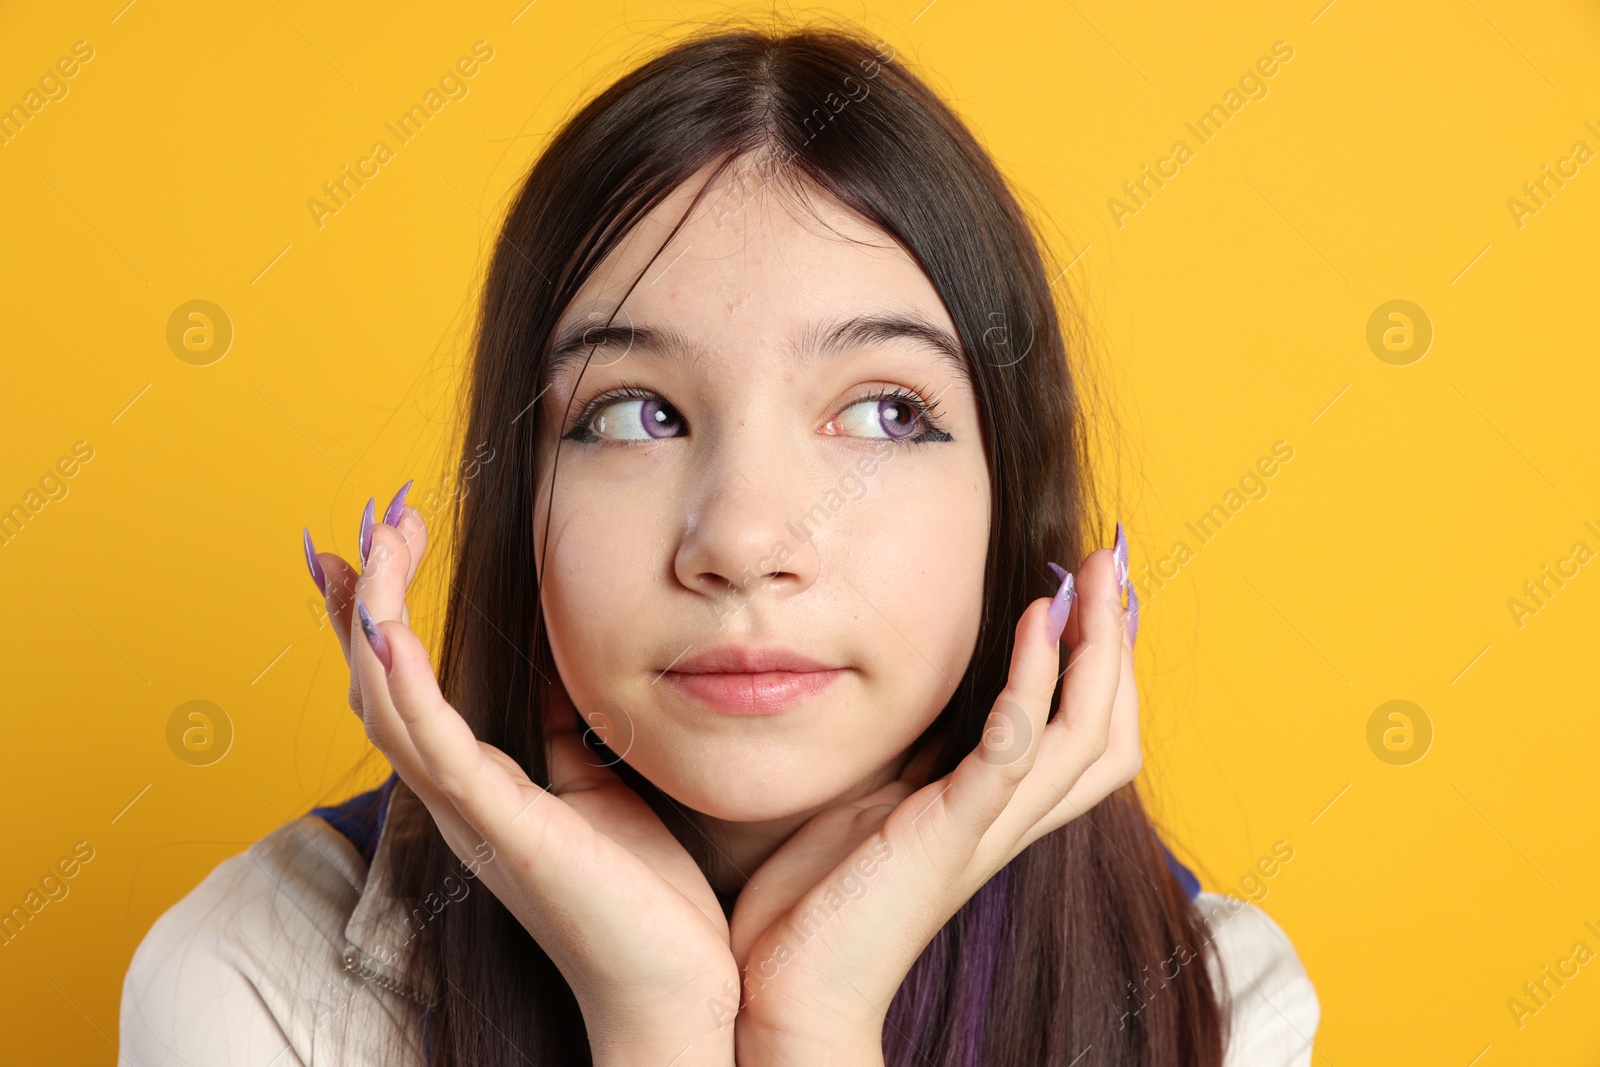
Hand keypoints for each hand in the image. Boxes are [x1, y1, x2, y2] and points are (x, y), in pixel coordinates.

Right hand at [312, 488, 740, 1066]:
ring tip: (371, 536)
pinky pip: (436, 743)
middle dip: (365, 592)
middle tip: (370, 513)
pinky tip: (384, 626)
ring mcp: (469, 813)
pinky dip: (403, 682)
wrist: (674, 986)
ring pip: (388, 699)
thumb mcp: (598, 784)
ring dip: (371, 613)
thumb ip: (564, 733)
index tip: (373, 537)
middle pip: (376, 680)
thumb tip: (559, 673)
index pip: (406, 683)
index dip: (377, 610)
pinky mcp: (501, 827)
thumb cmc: (641, 894)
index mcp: (479, 783)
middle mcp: (455, 795)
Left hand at [727, 543, 1141, 1063]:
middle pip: (1109, 729)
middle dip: (1120, 642)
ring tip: (1095, 574)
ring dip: (1097, 647)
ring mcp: (986, 829)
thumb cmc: (818, 903)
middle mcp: (1008, 823)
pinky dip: (1032, 682)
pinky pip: (1013, 748)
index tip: (1095, 588)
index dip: (1104, 663)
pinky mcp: (952, 833)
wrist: (789, 993)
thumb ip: (915, 762)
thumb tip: (924, 703)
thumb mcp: (876, 806)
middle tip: (1116, 562)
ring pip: (1084, 734)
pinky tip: (1034, 622)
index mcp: (993, 814)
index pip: (1085, 735)